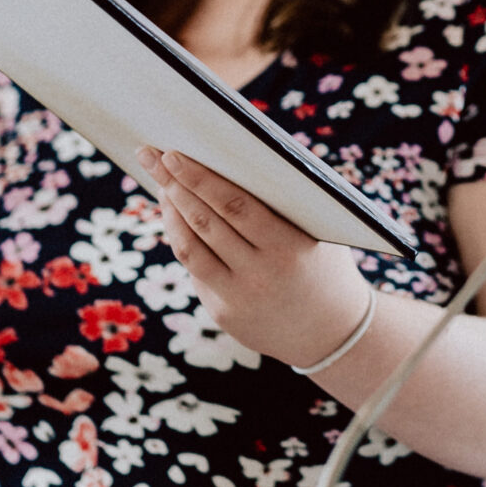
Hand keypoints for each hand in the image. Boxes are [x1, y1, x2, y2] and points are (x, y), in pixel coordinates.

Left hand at [138, 147, 374, 367]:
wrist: (333, 332)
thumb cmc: (326, 265)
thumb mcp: (320, 230)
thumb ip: (287, 199)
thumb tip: (239, 154)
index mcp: (289, 247)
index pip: (235, 206)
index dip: (200, 179)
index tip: (175, 154)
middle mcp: (260, 274)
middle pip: (205, 222)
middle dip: (175, 185)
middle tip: (152, 155)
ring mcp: (238, 298)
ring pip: (190, 248)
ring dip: (170, 212)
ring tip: (161, 184)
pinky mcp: (223, 313)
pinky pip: (194, 269)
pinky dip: (180, 238)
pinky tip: (174, 215)